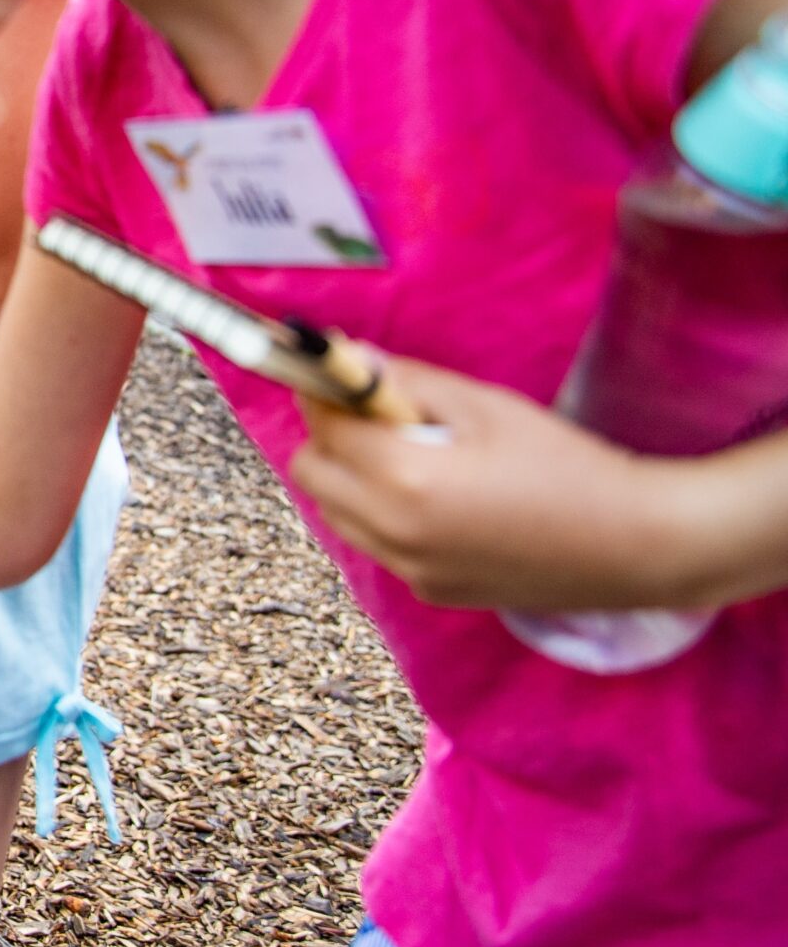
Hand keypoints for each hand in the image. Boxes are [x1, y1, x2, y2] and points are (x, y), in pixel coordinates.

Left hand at [290, 356, 699, 609]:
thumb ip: (406, 382)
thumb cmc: (565, 464)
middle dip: (330, 437)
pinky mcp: (429, 590)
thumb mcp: (485, 406)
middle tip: (376, 414)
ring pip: (337, 512)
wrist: (634, 545)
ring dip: (351, 478)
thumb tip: (345, 356)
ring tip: (413, 455)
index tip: (334, 372)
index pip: (323, 426)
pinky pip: (376, 543)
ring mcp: (408, 568)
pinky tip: (441, 498)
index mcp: (405, 479)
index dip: (323, 392)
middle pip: (312, 473)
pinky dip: (384, 515)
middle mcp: (393, 532)